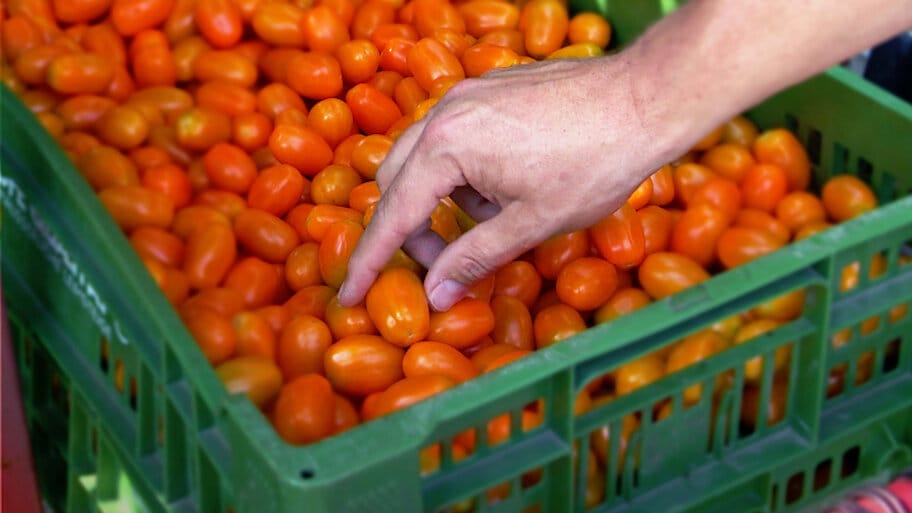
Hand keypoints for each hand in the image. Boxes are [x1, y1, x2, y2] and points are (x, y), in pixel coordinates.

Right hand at [338, 55, 683, 310]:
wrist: (644, 98)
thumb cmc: (595, 163)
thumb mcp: (533, 223)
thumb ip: (475, 258)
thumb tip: (435, 294)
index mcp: (448, 146)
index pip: (393, 215)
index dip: (369, 261)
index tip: (347, 294)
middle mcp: (444, 112)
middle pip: (396, 181)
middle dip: (407, 229)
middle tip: (442, 265)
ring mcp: (465, 95)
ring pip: (421, 158)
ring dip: (436, 200)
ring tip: (487, 225)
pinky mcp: (486, 90)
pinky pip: (449, 137)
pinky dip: (458, 172)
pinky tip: (501, 189)